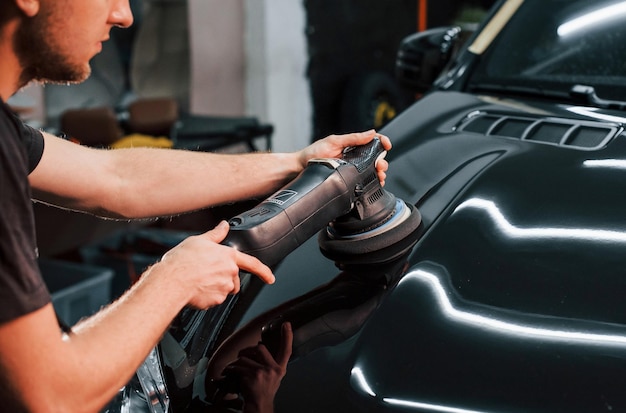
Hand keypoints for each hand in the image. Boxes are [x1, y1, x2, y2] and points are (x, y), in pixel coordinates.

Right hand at [152, 221, 274, 309]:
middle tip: (205, 273)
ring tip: (198, 280)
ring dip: (215, 286)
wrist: (171, 281)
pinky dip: (206, 296)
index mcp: (228, 256)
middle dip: (224, 277)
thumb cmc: (182, 261)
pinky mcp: (216, 301)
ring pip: (224, 289)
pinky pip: (214, 300)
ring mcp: (224, 288)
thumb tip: (224, 226)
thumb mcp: (199, 241)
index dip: (264, 271)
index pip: (253, 263)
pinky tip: (195, 289)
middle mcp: (230, 272)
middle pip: (233, 278)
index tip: (270, 278)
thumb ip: (216, 234)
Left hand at [221, 322, 292, 412]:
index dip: (287, 336)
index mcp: (280, 369)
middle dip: (248, 352)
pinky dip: (230, 370)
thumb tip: (258, 350)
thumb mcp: (273, 378)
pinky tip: (231, 375)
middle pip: (259, 348)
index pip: (286, 350)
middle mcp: (274, 370)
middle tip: (243, 359)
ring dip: (236, 364)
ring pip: (244, 358)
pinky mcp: (251, 376)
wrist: (259, 406)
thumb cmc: (263, 392)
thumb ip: (270, 364)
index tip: (286, 324)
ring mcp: (263, 372)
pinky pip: (237, 366)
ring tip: (236, 372)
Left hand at [297, 130, 391, 185]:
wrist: (300, 169)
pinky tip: (374, 183)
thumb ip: (352, 138)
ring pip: (372, 170)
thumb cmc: (312, 154)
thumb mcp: (333, 142)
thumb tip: (371, 133)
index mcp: (352, 146)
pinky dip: (372, 182)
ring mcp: (352, 169)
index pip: (372, 141)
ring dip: (379, 172)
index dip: (382, 142)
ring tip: (379, 175)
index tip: (387, 145)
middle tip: (381, 165)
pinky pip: (364, 181)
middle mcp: (353, 157)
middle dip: (383, 161)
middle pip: (376, 157)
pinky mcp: (348, 180)